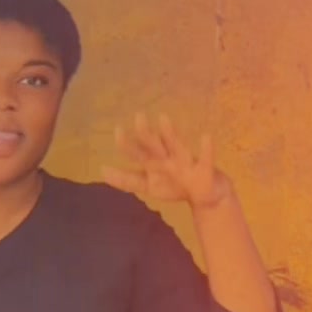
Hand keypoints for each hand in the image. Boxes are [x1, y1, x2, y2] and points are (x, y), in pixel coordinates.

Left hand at [101, 111, 231, 210]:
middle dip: (146, 134)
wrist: (208, 196)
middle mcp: (168, 158)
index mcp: (154, 163)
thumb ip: (127, 180)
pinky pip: (206, 159)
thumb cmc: (176, 185)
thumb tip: (102, 171)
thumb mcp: (149, 185)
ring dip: (170, 134)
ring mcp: (186, 162)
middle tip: (138, 116)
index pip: (137, 153)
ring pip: (176, 147)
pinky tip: (206, 137)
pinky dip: (206, 150)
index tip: (118, 130)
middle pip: (154, 146)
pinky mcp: (205, 170)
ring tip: (163, 118)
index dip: (127, 145)